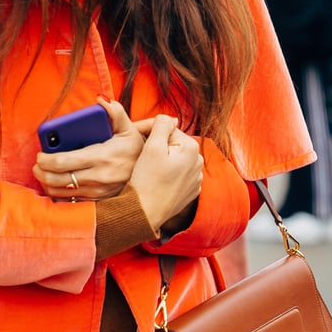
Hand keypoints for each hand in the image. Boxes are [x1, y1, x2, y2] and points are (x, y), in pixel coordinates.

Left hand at [33, 98, 147, 200]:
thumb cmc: (135, 149)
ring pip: (61, 192)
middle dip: (41, 172)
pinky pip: (71, 202)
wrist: (152, 175)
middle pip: (58, 179)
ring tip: (42, 174)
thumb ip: (115, 112)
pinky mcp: (97, 201)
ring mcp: (97, 192)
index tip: (40, 154)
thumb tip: (101, 100)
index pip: (64, 161)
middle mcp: (98, 177)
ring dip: (46, 184)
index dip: (46, 159)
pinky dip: (59, 195)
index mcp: (101, 157)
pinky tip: (55, 186)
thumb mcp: (128, 128)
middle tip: (37, 165)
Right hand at [128, 115, 202, 231]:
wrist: (145, 214)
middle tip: (137, 150)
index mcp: (191, 148)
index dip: (148, 129)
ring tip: (145, 165)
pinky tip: (154, 178)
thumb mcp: (152, 147)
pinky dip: (165, 173)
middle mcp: (198, 162)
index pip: (167, 129)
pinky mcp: (189, 191)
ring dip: (160, 158)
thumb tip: (171, 118)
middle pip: (172, 143)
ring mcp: (195, 178)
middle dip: (155, 144)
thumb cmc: (147, 181)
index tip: (133, 134)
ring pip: (173, 158)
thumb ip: (162, 124)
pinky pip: (176, 174)